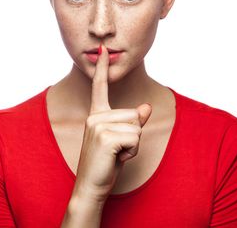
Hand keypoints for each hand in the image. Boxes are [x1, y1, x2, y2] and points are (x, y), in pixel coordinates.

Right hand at [72, 44, 152, 202]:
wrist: (90, 187)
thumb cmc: (105, 164)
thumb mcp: (121, 141)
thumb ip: (133, 123)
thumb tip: (146, 107)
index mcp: (96, 115)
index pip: (100, 87)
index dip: (102, 68)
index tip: (103, 49)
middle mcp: (95, 117)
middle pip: (134, 115)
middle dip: (134, 136)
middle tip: (116, 150)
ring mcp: (98, 126)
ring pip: (137, 127)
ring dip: (133, 145)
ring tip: (116, 154)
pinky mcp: (105, 137)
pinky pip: (135, 138)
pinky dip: (132, 152)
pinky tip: (116, 159)